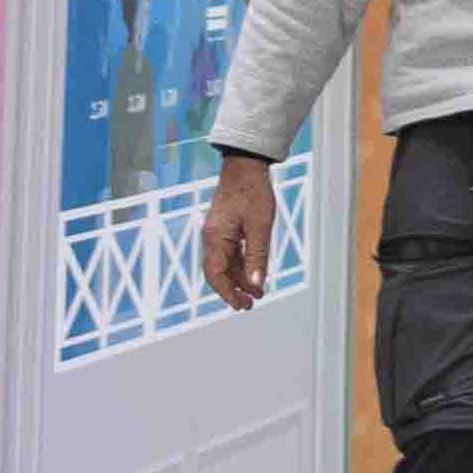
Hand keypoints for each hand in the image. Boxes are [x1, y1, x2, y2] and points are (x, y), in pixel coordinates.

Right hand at [202, 153, 274, 310]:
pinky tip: (254, 274)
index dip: (227, 293)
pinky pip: (230, 253)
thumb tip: (257, 284)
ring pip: (226, 264)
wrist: (246, 167)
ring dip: (240, 279)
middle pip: (219, 272)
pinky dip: (241, 266)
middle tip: (249, 306)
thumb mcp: (260, 227)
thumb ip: (258, 256)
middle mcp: (212, 237)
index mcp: (216, 238)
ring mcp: (218, 233)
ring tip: (257, 293)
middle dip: (233, 290)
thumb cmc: (253, 194)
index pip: (216, 274)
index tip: (240, 305)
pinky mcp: (225, 228)